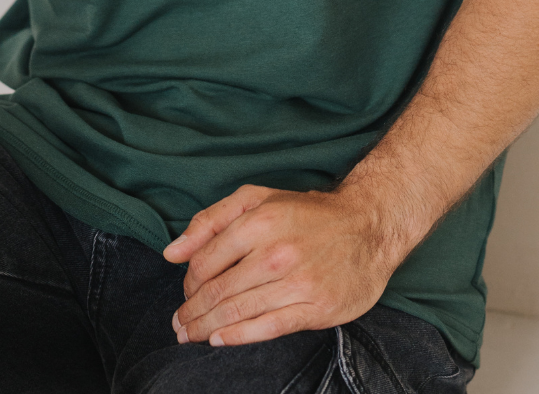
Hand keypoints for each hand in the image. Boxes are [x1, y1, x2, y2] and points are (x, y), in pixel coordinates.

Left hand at [162, 181, 397, 347]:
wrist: (367, 227)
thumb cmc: (306, 213)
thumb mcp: (257, 199)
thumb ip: (211, 221)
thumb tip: (172, 252)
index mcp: (258, 222)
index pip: (206, 262)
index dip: (189, 282)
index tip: (186, 292)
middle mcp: (276, 252)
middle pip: (219, 291)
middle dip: (192, 312)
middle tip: (178, 324)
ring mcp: (297, 283)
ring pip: (239, 312)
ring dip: (207, 328)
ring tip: (190, 336)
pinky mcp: (316, 308)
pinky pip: (268, 328)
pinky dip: (238, 337)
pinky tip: (220, 341)